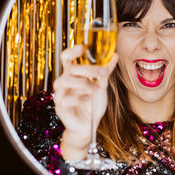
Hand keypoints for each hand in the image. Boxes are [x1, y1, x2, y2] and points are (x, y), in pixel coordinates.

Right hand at [53, 45, 118, 160]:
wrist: (88, 127)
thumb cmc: (92, 105)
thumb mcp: (102, 86)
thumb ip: (106, 71)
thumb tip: (115, 55)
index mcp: (72, 75)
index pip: (66, 57)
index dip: (72, 50)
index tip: (83, 47)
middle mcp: (63, 82)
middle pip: (70, 69)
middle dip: (87, 69)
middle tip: (102, 72)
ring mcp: (60, 94)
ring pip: (65, 81)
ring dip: (84, 83)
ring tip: (97, 89)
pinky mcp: (60, 107)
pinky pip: (66, 98)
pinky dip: (79, 97)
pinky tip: (88, 99)